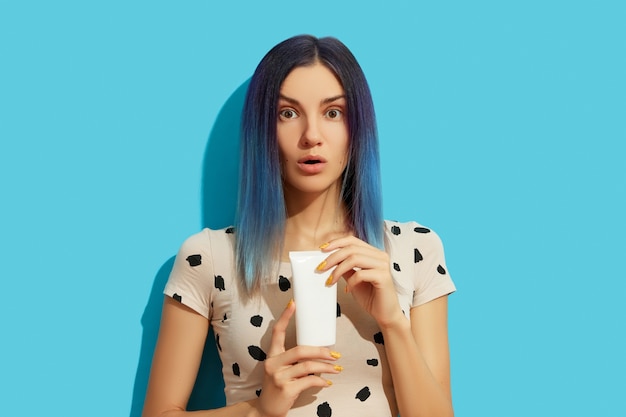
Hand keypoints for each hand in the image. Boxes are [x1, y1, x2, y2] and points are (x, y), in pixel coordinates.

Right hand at [254, 300, 341, 416]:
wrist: (266, 411)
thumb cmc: (278, 388)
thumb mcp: (281, 371)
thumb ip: (294, 361)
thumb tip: (318, 353)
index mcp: (272, 356)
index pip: (276, 332)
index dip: (285, 317)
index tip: (293, 304)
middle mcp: (273, 364)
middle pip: (300, 350)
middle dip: (321, 351)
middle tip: (335, 353)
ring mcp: (278, 377)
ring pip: (307, 365)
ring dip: (326, 367)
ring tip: (337, 369)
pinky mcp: (286, 389)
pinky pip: (309, 381)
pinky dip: (321, 381)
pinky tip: (327, 383)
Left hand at [320, 236, 404, 327]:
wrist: (385, 313)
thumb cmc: (371, 296)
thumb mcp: (353, 278)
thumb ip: (345, 267)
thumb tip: (329, 259)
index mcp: (374, 253)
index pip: (353, 240)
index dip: (336, 243)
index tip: (322, 250)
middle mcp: (380, 256)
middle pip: (351, 249)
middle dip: (333, 257)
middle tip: (321, 268)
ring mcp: (383, 265)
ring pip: (354, 258)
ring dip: (338, 269)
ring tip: (330, 280)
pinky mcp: (383, 276)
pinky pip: (361, 274)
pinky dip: (350, 282)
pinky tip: (347, 290)